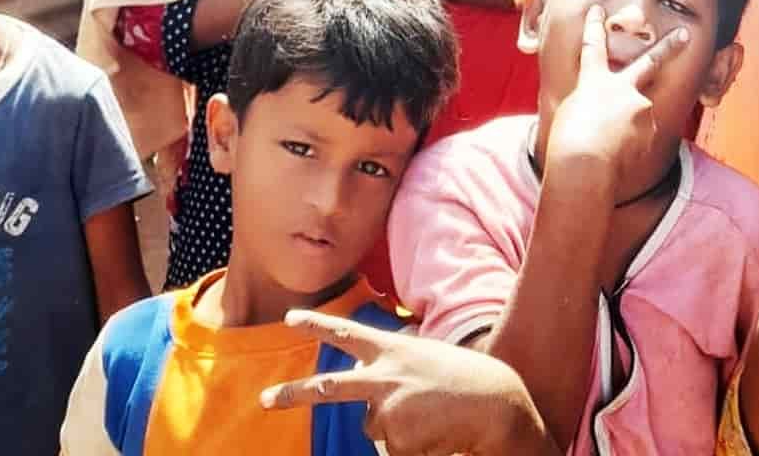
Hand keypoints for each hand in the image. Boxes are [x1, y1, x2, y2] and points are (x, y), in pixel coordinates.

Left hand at [261, 311, 554, 455]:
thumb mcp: (425, 359)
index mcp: (393, 350)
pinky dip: (410, 448)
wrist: (495, 403)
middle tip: (263, 401)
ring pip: (374, 428)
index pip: (348, 332)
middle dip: (293, 395)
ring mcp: (387, 407)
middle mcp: (383, 376)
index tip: (289, 317)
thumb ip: (393, 372)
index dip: (318, 324)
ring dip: (397, 429)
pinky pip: (392, 451)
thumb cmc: (465, 378)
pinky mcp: (395, 438)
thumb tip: (368, 413)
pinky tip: (434, 435)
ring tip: (431, 418)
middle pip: (329, 387)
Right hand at [545, 5, 686, 191]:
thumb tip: (603, 112)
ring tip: (606, 146)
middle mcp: (622, 89)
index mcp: (595, 82)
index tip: (598, 11)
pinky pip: (640, 137)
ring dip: (627, 128)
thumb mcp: (571, 115)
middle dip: (669, 46)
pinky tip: (614, 156)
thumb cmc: (567, 142)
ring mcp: (640, 108)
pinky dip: (629, 146)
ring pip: (639, 115)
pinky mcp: (649, 130)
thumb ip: (591, 104)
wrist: (584, 165)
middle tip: (685, 34)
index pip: (594, 48)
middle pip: (649, 61)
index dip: (595, 28)